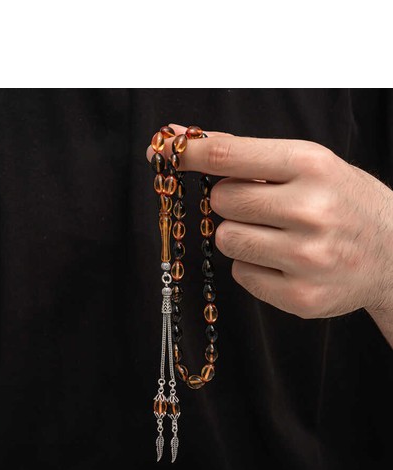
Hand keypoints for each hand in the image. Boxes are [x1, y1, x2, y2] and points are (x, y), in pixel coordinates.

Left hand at [147, 124, 392, 323]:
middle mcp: (310, 210)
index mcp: (311, 166)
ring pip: (226, 240)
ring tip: (278, 236)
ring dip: (241, 236)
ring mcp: (306, 257)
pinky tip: (285, 262)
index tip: (160, 148)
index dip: (187, 153)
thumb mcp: (311, 166)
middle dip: (231, 202)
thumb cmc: (344, 203)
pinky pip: (242, 275)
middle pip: (221, 201)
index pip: (228, 155)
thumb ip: (249, 156)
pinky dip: (255, 267)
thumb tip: (180, 138)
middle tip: (263, 207)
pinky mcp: (300, 295)